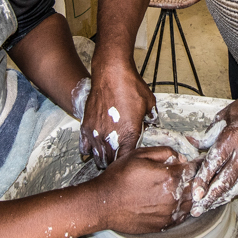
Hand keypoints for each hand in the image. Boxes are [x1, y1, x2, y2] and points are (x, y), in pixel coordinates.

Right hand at [80, 52, 156, 167]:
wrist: (111, 73)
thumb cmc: (130, 86)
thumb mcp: (149, 104)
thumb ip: (151, 118)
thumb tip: (153, 124)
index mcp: (129, 135)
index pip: (128, 160)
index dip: (130, 163)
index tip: (132, 163)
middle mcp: (111, 138)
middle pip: (111, 162)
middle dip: (116, 164)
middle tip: (120, 163)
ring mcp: (96, 133)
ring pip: (97, 156)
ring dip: (102, 158)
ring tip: (107, 159)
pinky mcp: (86, 126)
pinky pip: (84, 146)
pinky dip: (88, 150)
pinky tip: (91, 151)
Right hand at [90, 146, 195, 233]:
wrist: (103, 204)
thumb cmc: (118, 178)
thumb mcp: (139, 155)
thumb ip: (164, 153)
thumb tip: (180, 157)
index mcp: (170, 177)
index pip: (193, 169)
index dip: (193, 164)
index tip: (192, 163)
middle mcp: (173, 197)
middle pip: (194, 187)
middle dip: (190, 180)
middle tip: (183, 175)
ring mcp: (169, 213)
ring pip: (190, 203)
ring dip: (187, 195)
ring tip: (176, 188)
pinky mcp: (163, 225)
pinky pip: (181, 216)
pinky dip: (180, 208)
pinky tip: (170, 201)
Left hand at [189, 91, 237, 215]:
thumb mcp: (223, 116)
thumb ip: (208, 134)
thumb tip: (192, 144)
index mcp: (233, 137)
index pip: (215, 163)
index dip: (203, 180)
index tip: (194, 193)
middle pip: (225, 180)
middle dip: (210, 198)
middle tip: (197, 210)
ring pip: (235, 186)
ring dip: (220, 199)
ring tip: (206, 209)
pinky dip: (230, 192)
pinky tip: (220, 198)